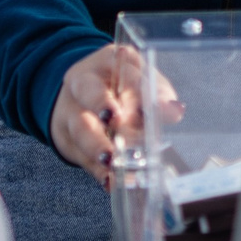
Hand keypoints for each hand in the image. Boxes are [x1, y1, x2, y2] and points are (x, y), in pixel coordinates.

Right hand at [47, 44, 182, 188]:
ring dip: (96, 144)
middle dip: (101, 103)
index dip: (137, 86)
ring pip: (79, 126)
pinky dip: (96, 170)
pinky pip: (80, 156)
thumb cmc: (120, 88)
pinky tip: (110, 180)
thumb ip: (157, 94)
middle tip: (115, 118)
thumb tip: (174, 111)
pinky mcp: (67, 140)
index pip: (123, 68)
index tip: (151, 105)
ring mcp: (71, 110)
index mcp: (108, 60)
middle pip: (88, 90)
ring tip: (111, 159)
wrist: (79, 99)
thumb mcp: (139, 81)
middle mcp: (84, 82)